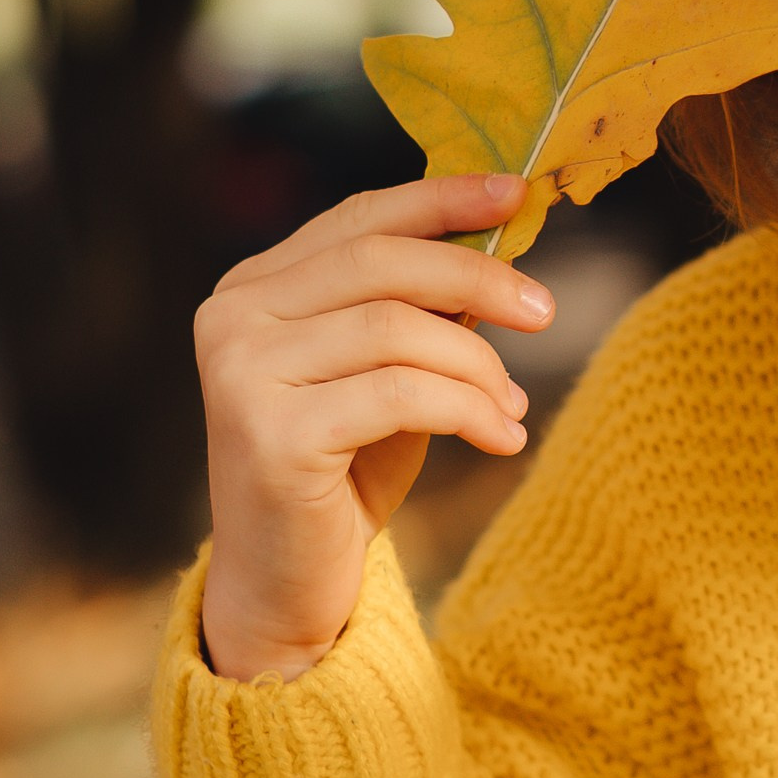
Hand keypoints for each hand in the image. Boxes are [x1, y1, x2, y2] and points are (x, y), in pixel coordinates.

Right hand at [195, 174, 552, 683]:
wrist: (287, 584)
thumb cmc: (345, 472)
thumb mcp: (390, 373)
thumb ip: (422, 310)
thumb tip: (503, 246)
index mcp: (254, 289)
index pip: (359, 219)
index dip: (442, 199)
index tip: (517, 192)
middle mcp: (232, 318)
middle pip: (383, 263)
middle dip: (479, 278)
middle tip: (545, 310)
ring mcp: (241, 373)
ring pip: (399, 330)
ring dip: (479, 366)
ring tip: (512, 408)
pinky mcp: (269, 433)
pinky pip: (401, 394)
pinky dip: (468, 410)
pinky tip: (501, 438)